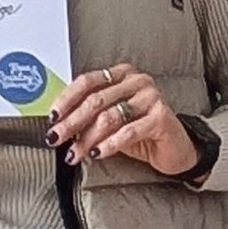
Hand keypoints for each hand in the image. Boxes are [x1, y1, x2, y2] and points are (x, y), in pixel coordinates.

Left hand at [45, 63, 198, 176]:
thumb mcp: (111, 121)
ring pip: (109, 117)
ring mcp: (151, 97)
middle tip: (56, 138)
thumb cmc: (142, 133)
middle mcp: (137, 81)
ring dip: (87, 138)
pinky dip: (109, 144)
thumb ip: (90, 116)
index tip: (52, 117)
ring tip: (75, 153)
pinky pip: (128, 131)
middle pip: (95, 100)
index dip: (66, 99)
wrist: (175, 149)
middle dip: (71, 122)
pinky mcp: (161, 117)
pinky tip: (98, 154)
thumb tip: (59, 124)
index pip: (87, 81)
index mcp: (122, 74)